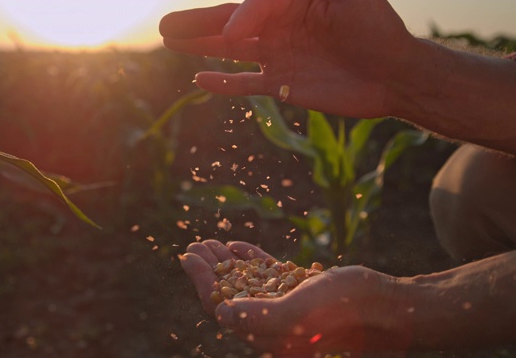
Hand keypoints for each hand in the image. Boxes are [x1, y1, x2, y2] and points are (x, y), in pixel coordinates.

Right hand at [159, 0, 417, 117]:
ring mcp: (278, 56)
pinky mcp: (283, 85)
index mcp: (290, 1)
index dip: (236, 15)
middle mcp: (279, 26)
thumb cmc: (372, 26)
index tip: (232, 32)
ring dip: (200, 47)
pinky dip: (224, 83)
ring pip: (229, 51)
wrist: (395, 73)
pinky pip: (246, 84)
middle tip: (163, 26)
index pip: (249, 4)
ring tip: (169, 42)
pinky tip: (200, 80)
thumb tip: (237, 28)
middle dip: (195, 24)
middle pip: (227, 23)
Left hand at [181, 240, 411, 355]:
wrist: (388, 306)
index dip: (202, 283)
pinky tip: (237, 245)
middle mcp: (273, 322)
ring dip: (226, 262)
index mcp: (267, 334)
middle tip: (195, 245)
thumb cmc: (344, 310)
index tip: (188, 257)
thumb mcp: (297, 312)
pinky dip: (251, 259)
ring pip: (246, 283)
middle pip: (230, 294)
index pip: (222, 308)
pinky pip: (268, 275)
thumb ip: (257, 316)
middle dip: (209, 270)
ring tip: (210, 242)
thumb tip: (220, 314)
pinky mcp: (301, 291)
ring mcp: (287, 304)